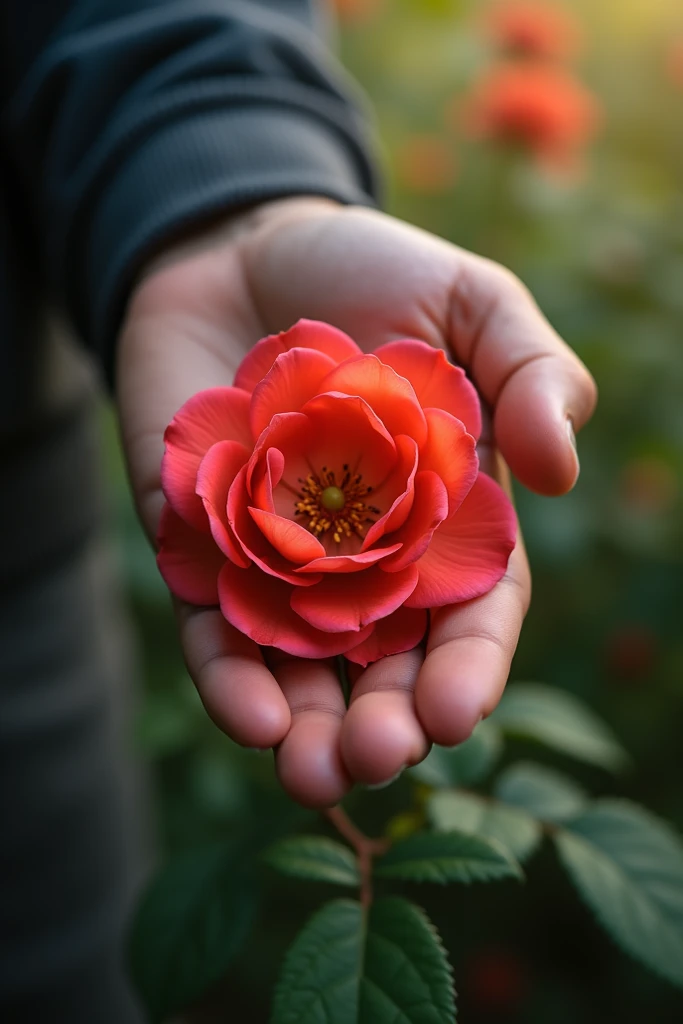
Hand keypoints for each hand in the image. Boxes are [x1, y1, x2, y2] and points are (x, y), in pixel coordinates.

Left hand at [117, 197, 595, 806]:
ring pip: (301, 673)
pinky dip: (230, 678)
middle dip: (387, 723)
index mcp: (447, 520)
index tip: (457, 712)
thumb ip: (533, 372)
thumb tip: (563, 470)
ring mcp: (281, 566)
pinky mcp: (201, 555)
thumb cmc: (370, 274)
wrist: (238, 251)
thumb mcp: (472, 303)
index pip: (469, 615)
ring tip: (316, 776)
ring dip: (308, 731)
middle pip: (385, 666)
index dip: (469, 668)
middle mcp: (368, 561)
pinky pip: (216, 633)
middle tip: (378, 758)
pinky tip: (248, 716)